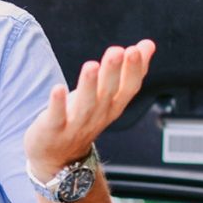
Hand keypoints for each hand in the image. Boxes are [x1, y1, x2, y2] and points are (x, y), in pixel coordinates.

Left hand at [24, 39, 155, 178]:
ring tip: (92, 65)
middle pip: (108, 92)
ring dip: (89, 85)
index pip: (129, 87)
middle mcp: (98, 114)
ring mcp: (76, 124)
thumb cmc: (85, 117)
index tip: (137, 49)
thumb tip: (148, 45)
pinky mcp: (53, 129)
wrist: (59, 158)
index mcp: (113, 105)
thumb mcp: (109, 95)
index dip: (134, 70)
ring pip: (85, 104)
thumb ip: (128, 70)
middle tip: (117, 51)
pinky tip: (57, 88)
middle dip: (113, 72)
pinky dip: (58, 104)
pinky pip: (57, 117)